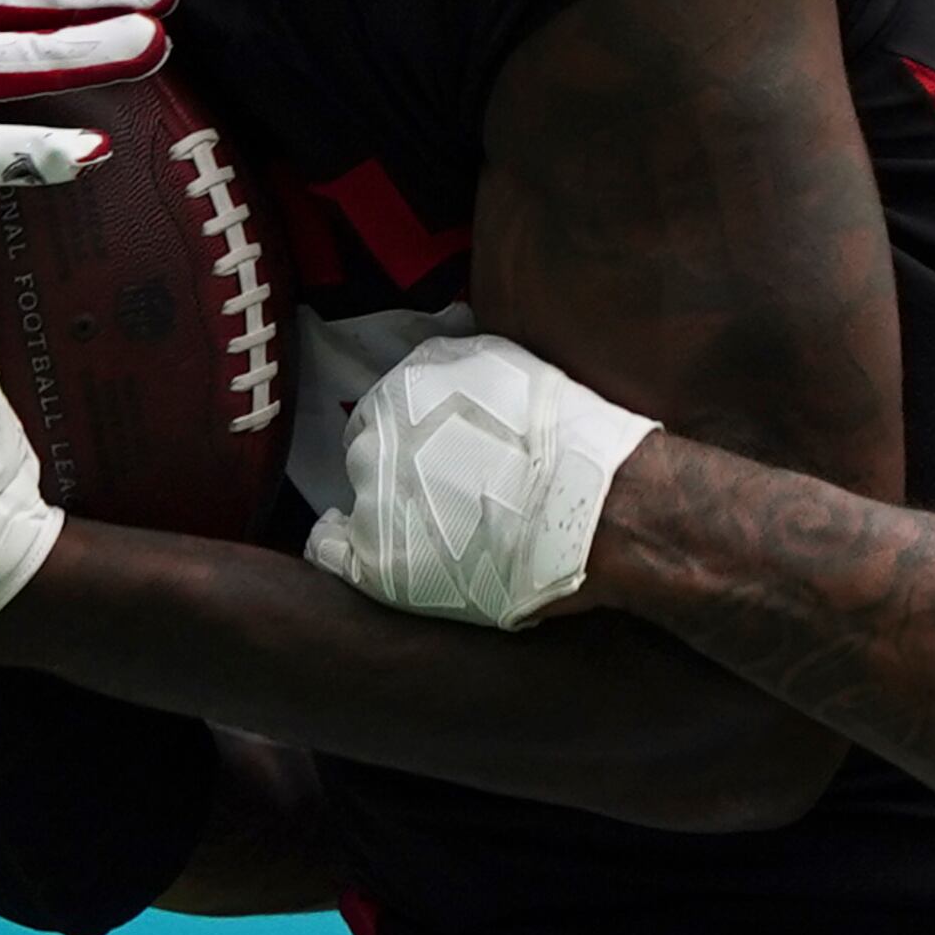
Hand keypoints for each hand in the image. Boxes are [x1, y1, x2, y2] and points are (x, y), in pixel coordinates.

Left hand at [305, 335, 658, 630]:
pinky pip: (331, 552)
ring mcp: (375, 495)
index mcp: (413, 382)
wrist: (603, 513)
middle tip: (443, 500)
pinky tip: (362, 559)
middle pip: (369, 454)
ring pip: (357, 502)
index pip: (386, 412)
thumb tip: (449, 392)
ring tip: (430, 537)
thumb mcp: (515, 375)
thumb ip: (467, 381)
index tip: (434, 460)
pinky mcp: (379, 557)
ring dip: (385, 516)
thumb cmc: (577, 450)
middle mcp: (383, 431)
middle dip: (397, 474)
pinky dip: (341, 555)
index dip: (412, 441)